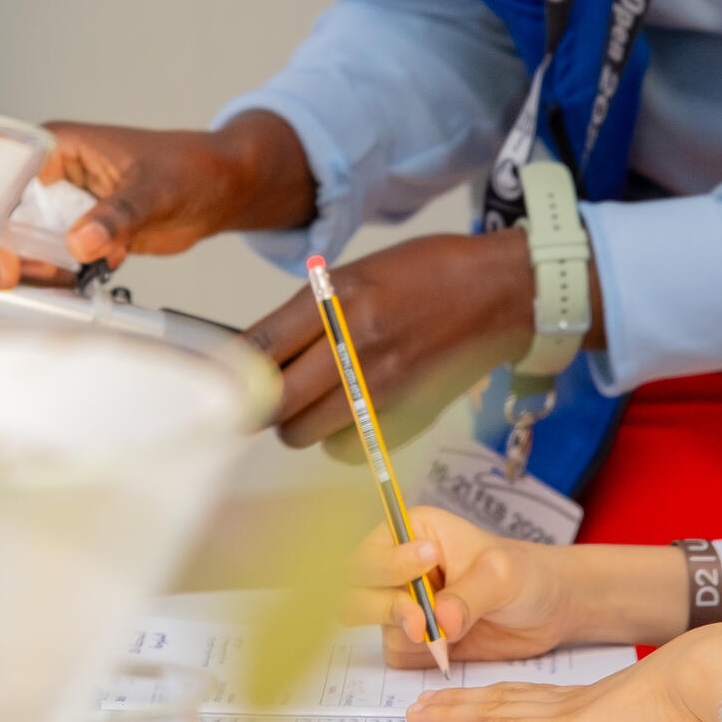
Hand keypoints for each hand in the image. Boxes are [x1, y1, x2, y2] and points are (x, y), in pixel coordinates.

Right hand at [22, 113, 314, 275]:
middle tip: (43, 274)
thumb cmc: (191, 168)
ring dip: (44, 271)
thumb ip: (116, 216)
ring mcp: (65, 210)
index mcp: (57, 148)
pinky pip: (56, 266)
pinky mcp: (81, 237)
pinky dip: (67, 280)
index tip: (7, 252)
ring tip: (79, 273)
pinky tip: (95, 276)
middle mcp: (53, 178)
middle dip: (18, 254)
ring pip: (28, 250)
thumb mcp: (153, 189)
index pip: (6, 181)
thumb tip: (79, 242)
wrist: (222, 191)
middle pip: (8, 222)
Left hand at [243, 230, 542, 448]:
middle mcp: (354, 344)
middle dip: (261, 404)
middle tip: (265, 397)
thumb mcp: (358, 273)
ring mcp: (380, 386)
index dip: (233, 370)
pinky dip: (337, 441)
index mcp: (338, 300)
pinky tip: (347, 417)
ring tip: (311, 403)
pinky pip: (345, 449)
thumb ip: (310, 312)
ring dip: (297, 423)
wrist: (500, 294)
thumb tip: (262, 351)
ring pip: (304, 431)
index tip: (221, 380)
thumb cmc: (429, 274)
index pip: (262, 347)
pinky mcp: (404, 416)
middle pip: (276, 400)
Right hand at [343, 506, 571, 665]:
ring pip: (373, 625)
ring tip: (444, 636)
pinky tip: (446, 648)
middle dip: (385, 607)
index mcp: (411, 532)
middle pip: (354, 588)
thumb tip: (440, 621)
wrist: (548, 610)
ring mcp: (404, 605)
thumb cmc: (526, 574)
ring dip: (404, 634)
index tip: (427, 565)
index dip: (388, 563)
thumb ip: (468, 596)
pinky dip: (415, 656)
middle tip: (421, 621)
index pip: (372, 548)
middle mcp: (398, 568)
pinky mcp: (415, 640)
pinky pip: (396, 653)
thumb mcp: (503, 575)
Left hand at [405, 623, 721, 721]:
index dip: (491, 702)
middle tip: (422, 709)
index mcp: (593, 704)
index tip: (463, 703)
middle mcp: (574, 706)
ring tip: (419, 720)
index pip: (530, 701)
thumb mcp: (652, 719)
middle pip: (504, 705)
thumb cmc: (704, 698)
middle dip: (461, 711)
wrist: (714, 676)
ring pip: (495, 720)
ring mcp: (569, 719)